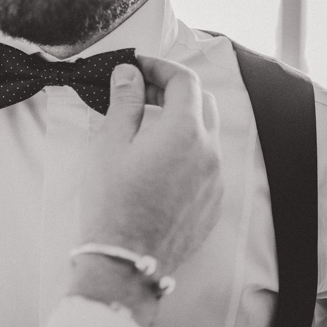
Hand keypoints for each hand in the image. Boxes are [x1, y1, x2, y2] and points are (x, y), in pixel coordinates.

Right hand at [70, 56, 221, 326]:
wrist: (126, 261)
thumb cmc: (112, 201)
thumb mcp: (110, 144)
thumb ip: (125, 101)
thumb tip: (129, 72)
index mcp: (185, 131)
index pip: (184, 80)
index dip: (160, 66)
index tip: (137, 67)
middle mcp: (210, 151)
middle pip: (202, 102)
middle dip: (174, 90)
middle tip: (142, 93)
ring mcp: (216, 179)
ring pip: (207, 134)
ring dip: (182, 121)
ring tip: (147, 128)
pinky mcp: (213, 203)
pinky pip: (208, 164)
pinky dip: (188, 150)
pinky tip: (158, 162)